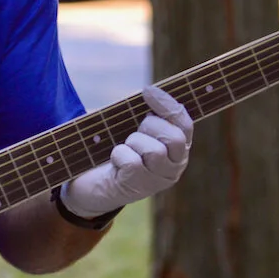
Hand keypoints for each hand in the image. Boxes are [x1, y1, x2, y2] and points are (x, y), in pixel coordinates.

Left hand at [60, 85, 192, 217]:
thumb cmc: (117, 151)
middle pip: (174, 138)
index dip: (168, 105)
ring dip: (133, 143)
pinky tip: (115, 161)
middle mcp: (173, 167)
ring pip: (154, 151)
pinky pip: (133, 162)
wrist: (92, 184)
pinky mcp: (138, 187)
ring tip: (125, 149)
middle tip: (134, 132)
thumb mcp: (134, 130)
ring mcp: (157, 181)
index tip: (147, 90)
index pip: (185, 125)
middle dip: (150, 127)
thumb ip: (146, 115)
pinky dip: (119, 155)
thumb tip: (148, 92)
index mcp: (177, 150)